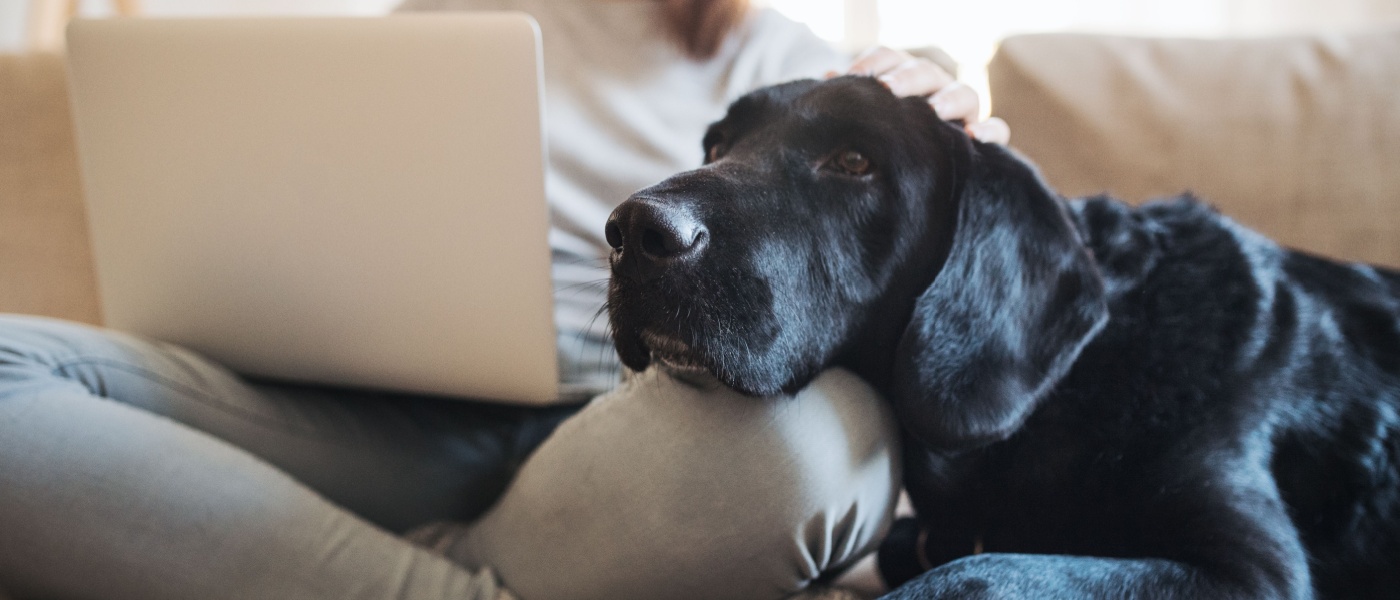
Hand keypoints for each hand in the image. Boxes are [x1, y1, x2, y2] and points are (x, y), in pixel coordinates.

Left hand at [844, 46, 1010, 144]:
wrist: (915, 180)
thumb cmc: (882, 144)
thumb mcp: (864, 123)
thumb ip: (852, 102)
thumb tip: (828, 82)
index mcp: (901, 78)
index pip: (889, 58)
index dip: (873, 63)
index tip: (853, 76)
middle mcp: (933, 88)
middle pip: (925, 71)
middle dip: (907, 78)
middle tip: (888, 90)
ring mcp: (961, 111)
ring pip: (965, 93)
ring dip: (949, 99)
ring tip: (935, 111)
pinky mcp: (982, 137)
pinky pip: (998, 129)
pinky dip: (990, 130)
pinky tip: (975, 136)